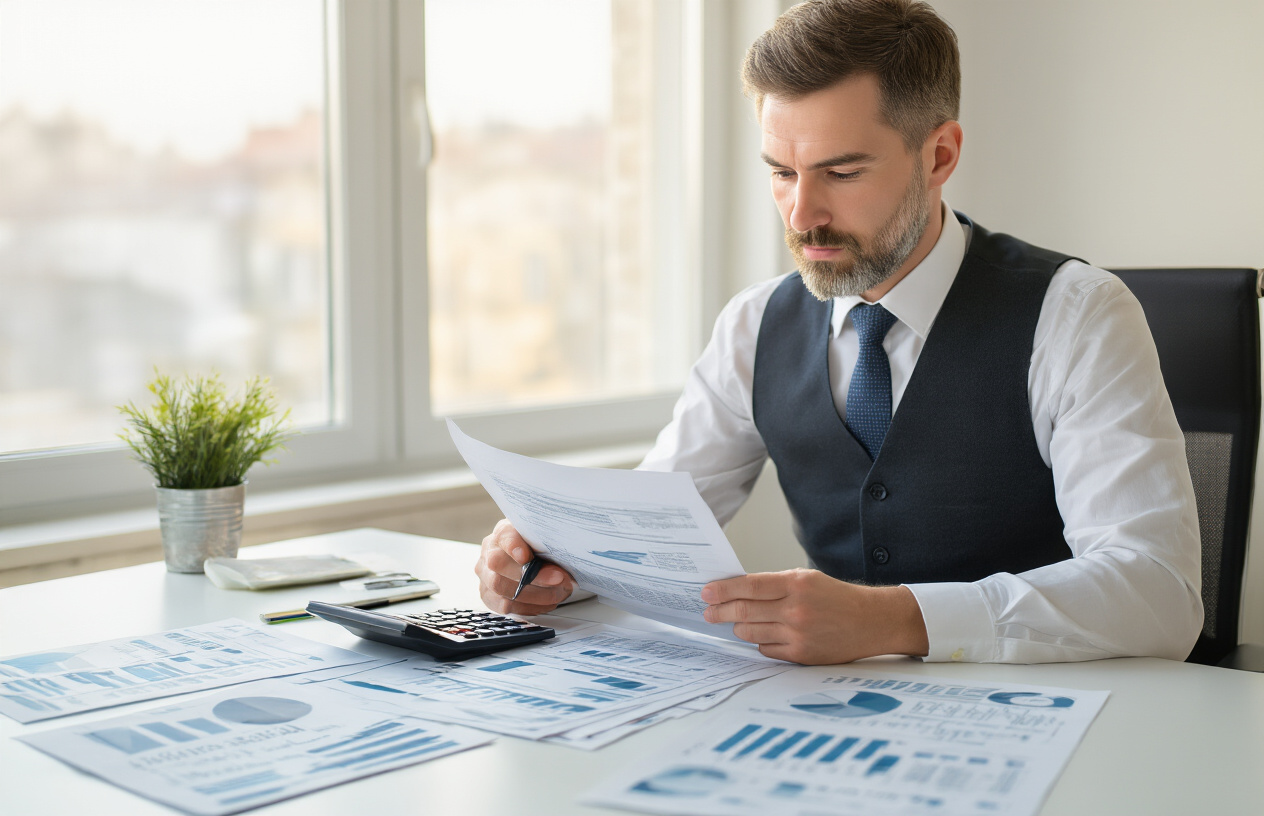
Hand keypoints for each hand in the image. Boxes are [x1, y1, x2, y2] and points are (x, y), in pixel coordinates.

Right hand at [474, 519, 575, 615]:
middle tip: (558, 578)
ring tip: (558, 592)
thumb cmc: (541, 551)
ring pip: (501, 587)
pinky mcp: (489, 596)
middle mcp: (489, 552)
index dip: (513, 546)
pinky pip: (505, 606)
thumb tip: (556, 569)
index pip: (504, 536)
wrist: (536, 563)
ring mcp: (486, 575)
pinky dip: (529, 607)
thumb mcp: (546, 542)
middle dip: (533, 575)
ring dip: (535, 594)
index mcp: (504, 532)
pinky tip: (547, 602)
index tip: (526, 556)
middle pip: (499, 564)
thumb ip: (547, 548)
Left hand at [701, 569, 928, 663]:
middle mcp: (796, 609)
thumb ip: (774, 585)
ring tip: (735, 621)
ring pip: (750, 632)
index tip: (706, 592)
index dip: (723, 589)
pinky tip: (762, 635)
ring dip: (738, 626)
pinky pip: (765, 649)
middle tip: (708, 611)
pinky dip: (759, 642)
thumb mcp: (807, 579)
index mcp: (796, 584)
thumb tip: (737, 591)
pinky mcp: (801, 655)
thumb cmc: (836, 597)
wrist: (871, 621)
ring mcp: (798, 634)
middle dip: (720, 611)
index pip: (749, 586)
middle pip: (744, 611)